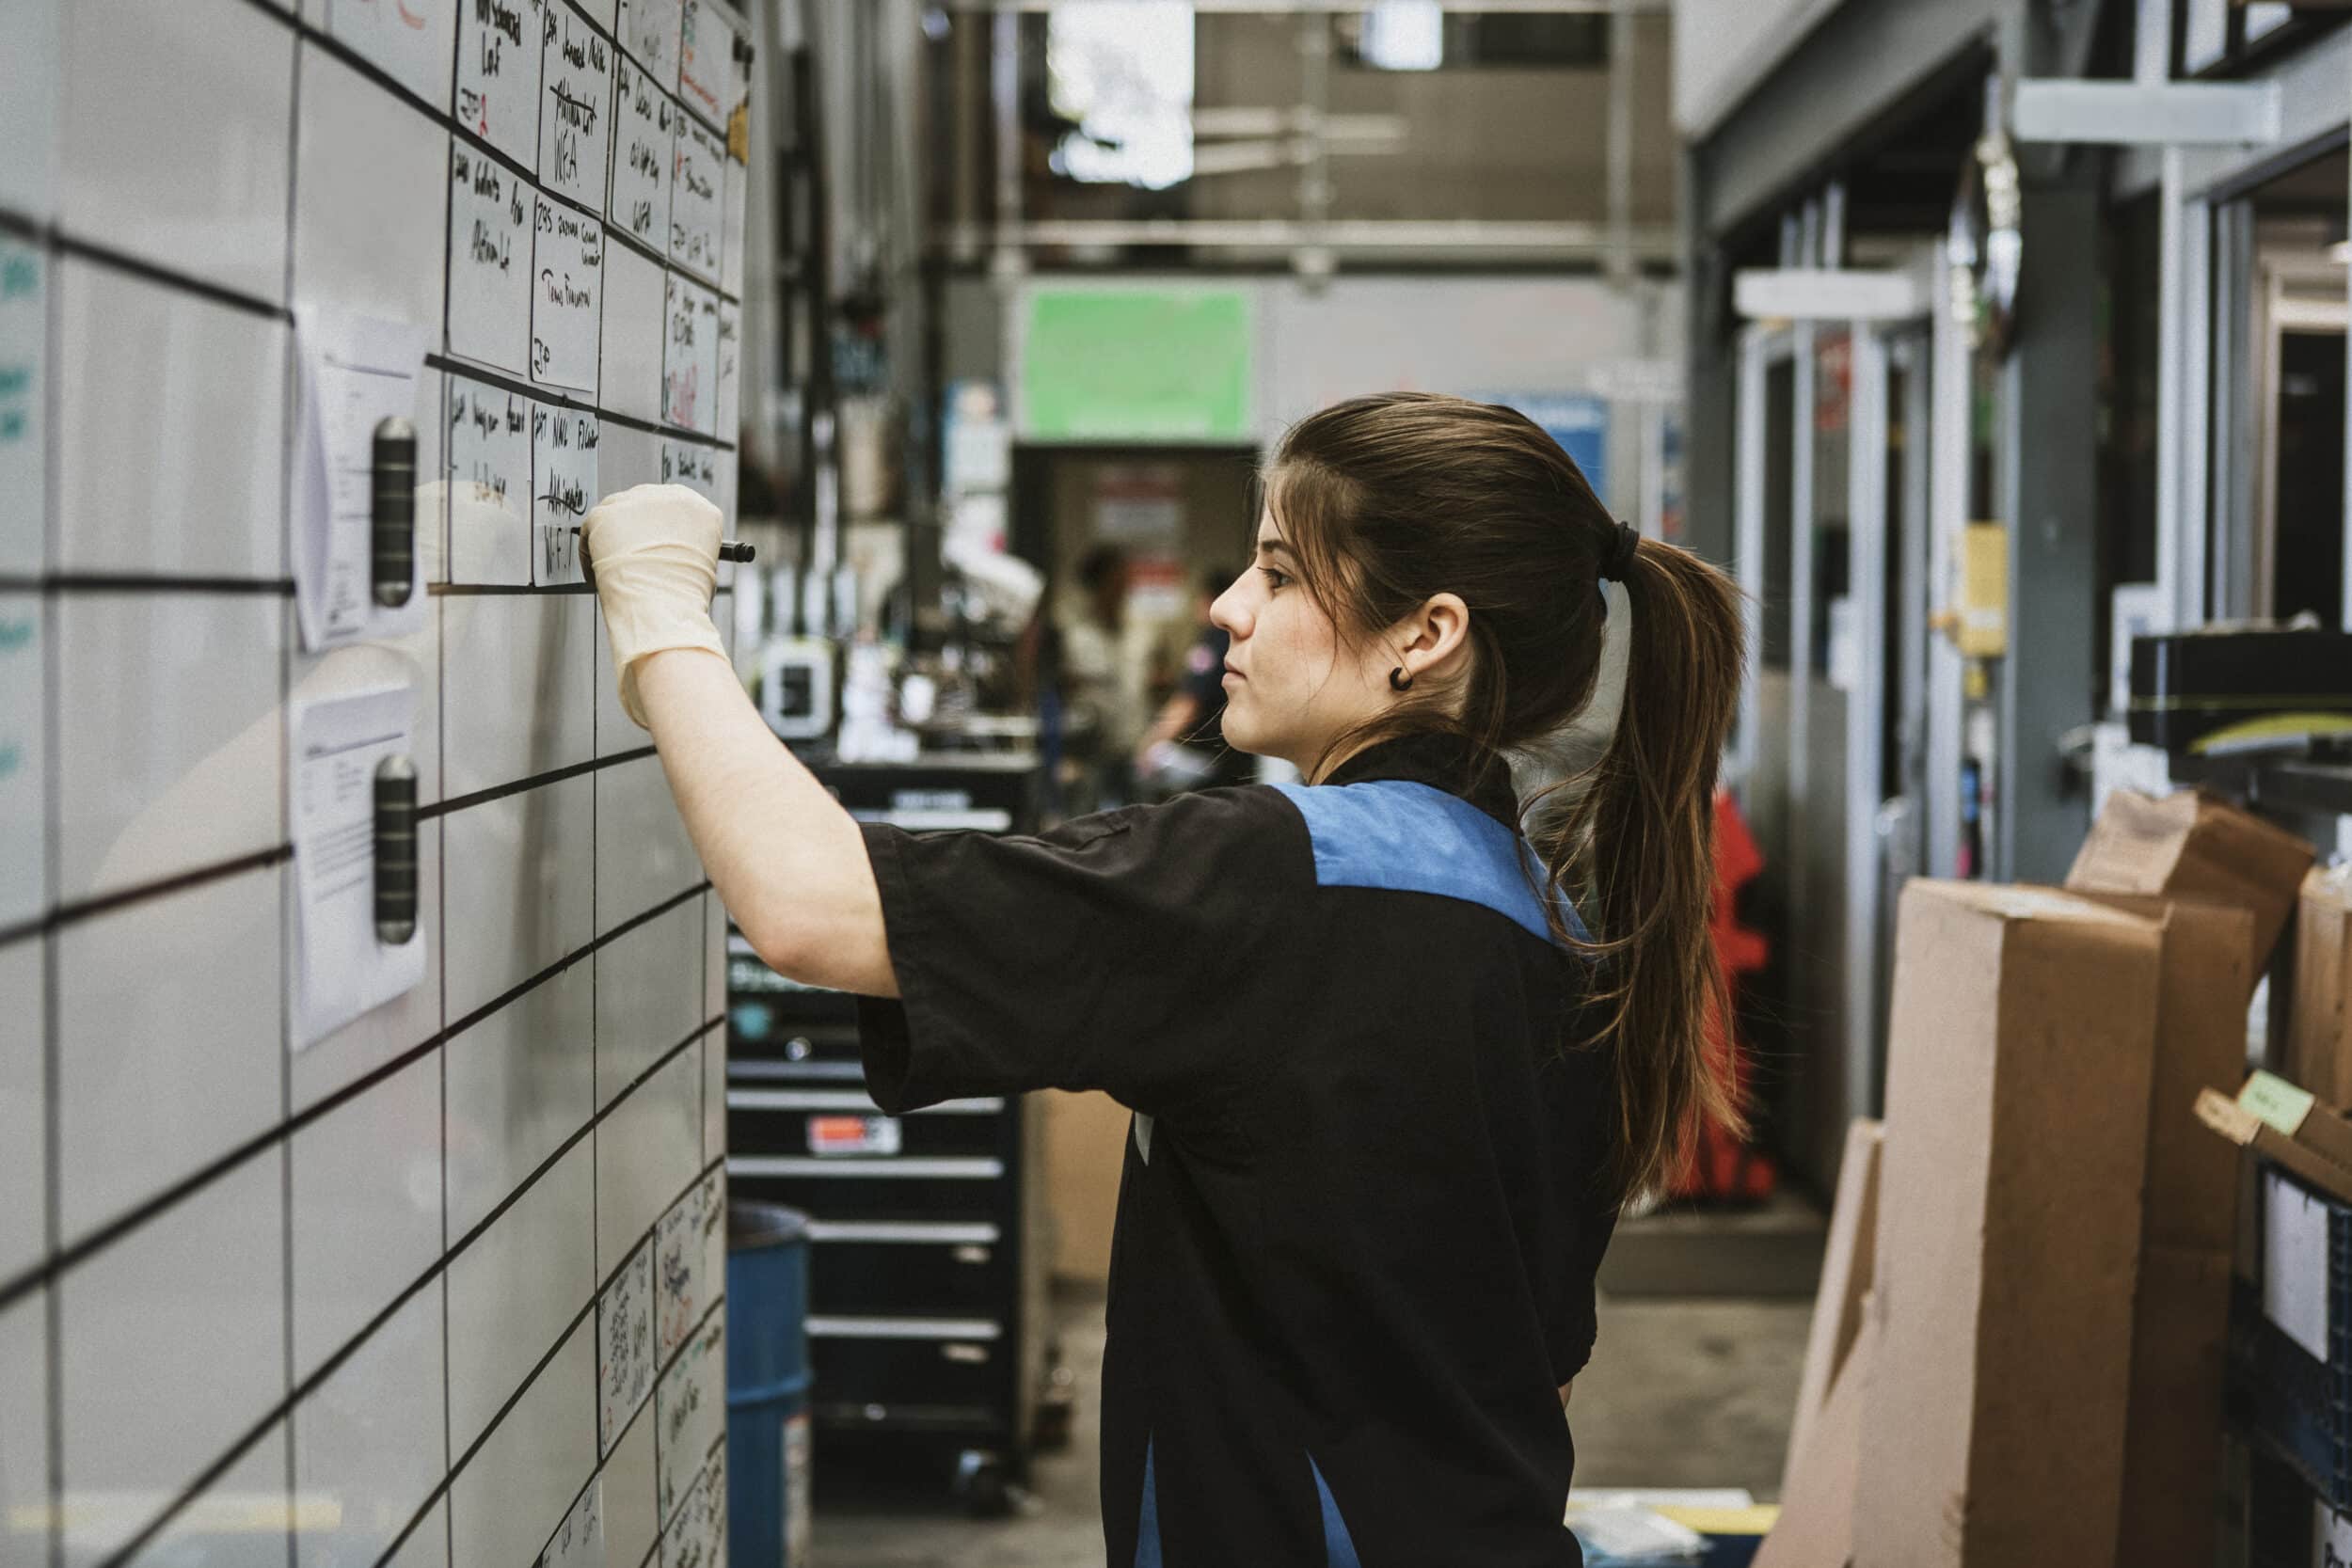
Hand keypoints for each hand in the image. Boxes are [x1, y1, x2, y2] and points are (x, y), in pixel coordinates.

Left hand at [582, 483, 726, 727]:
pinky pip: (590, 528)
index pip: (674, 512)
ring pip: (613, 518)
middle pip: (642, 508)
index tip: (651, 560)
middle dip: (632, 540)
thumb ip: (691, 564)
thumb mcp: (702, 582)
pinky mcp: (610, 512)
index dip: (659, 538)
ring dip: (611, 546)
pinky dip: (590, 552)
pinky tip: (600, 574)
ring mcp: (640, 501)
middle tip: (628, 573)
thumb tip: (681, 573)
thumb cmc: (688, 611)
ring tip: (617, 580)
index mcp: (706, 511)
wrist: (666, 612)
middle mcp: (675, 496)